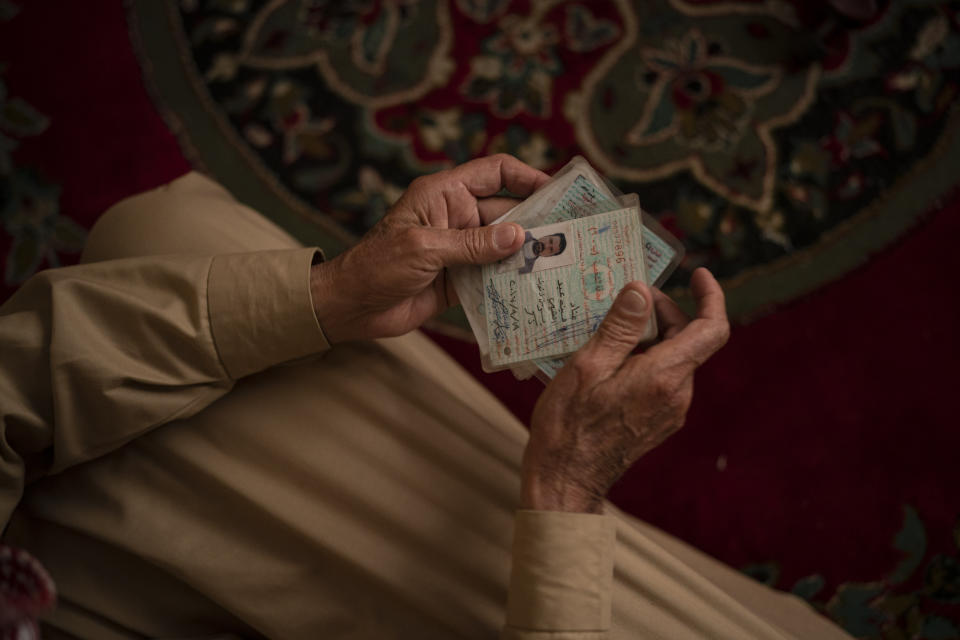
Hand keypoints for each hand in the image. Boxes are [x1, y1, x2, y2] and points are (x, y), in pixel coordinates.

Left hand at [310, 155, 548, 343]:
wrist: (352, 306)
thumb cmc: (376, 265)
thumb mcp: (424, 249)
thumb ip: (472, 244)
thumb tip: (518, 236)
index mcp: (445, 194)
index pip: (495, 172)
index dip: (527, 177)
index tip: (558, 192)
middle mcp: (457, 217)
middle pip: (507, 212)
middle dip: (536, 222)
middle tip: (570, 236)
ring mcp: (461, 249)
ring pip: (504, 246)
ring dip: (526, 255)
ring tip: (560, 265)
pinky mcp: (460, 279)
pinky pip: (493, 276)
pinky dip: (511, 281)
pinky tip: (533, 290)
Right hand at [521, 268, 729, 513]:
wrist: (565, 481)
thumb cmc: (570, 424)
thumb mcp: (588, 365)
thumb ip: (620, 327)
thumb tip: (641, 291)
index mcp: (665, 377)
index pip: (712, 329)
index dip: (712, 297)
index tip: (699, 274)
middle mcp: (677, 395)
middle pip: (687, 340)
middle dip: (661, 313)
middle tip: (622, 301)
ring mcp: (670, 412)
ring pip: (672, 359)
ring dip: (647, 338)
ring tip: (605, 331)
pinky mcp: (658, 422)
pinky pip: (660, 380)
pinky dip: (642, 360)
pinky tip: (607, 360)